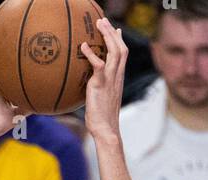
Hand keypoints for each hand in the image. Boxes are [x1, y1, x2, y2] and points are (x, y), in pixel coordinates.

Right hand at [0, 41, 25, 148]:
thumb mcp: (15, 117)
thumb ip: (26, 109)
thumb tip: (42, 103)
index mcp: (3, 92)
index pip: (12, 77)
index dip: (19, 69)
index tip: (31, 57)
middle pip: (2, 67)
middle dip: (8, 55)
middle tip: (19, 40)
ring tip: (0, 35)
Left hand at [82, 18, 127, 140]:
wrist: (106, 131)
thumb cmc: (102, 121)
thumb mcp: (102, 101)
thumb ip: (99, 91)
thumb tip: (91, 90)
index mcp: (118, 80)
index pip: (123, 56)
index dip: (120, 41)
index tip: (116, 30)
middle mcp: (117, 77)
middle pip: (121, 49)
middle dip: (113, 33)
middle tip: (104, 21)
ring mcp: (110, 80)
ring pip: (114, 52)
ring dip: (107, 36)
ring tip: (99, 24)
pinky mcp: (101, 85)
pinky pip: (98, 65)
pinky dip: (91, 54)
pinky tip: (84, 46)